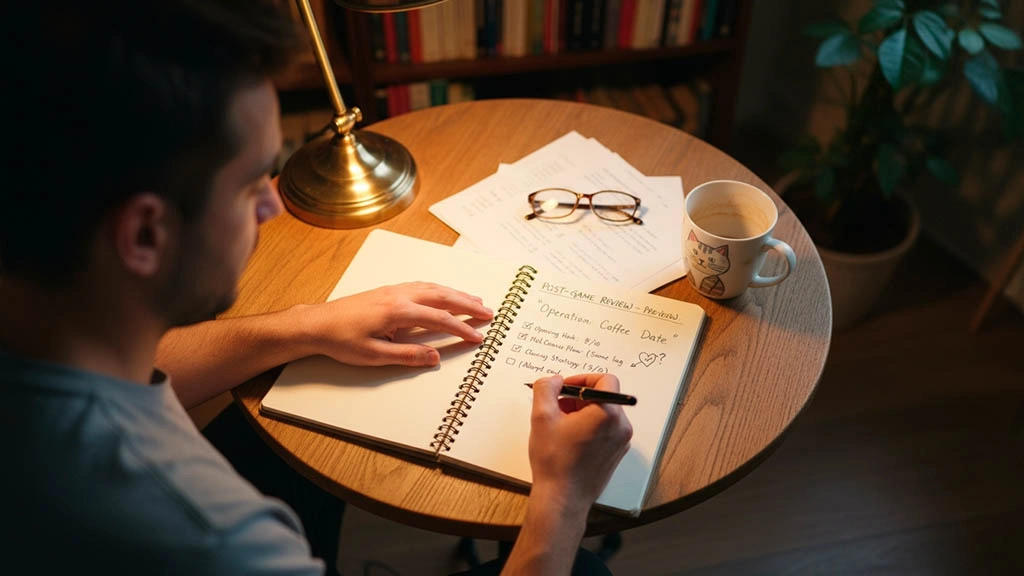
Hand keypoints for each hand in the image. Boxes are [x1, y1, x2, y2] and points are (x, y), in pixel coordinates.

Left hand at [298, 282, 492, 366]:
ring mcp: (393, 290)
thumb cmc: (341, 340)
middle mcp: (399, 296)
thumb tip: (434, 357)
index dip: (462, 328)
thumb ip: (407, 355)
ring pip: (432, 288)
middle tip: (488, 313)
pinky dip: (439, 289)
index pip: (439, 318)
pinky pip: (421, 286)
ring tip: (474, 301)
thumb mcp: (374, 355)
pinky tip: (444, 293)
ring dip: (455, 293)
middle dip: (467, 304)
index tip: (478, 336)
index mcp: (398, 311)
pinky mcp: (387, 291)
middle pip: (442, 296)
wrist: (317, 323)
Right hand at [527, 373, 632, 509]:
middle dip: (579, 397)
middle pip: (604, 396)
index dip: (582, 378)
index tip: (565, 388)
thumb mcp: (542, 417)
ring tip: (561, 425)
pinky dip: (589, 427)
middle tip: (557, 407)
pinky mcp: (616, 453)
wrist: (562, 498)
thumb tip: (555, 380)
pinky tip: (569, 439)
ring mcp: (621, 442)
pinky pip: (606, 429)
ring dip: (582, 412)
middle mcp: (621, 426)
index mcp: (608, 414)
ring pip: (604, 413)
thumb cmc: (554, 461)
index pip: (605, 380)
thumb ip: (547, 388)